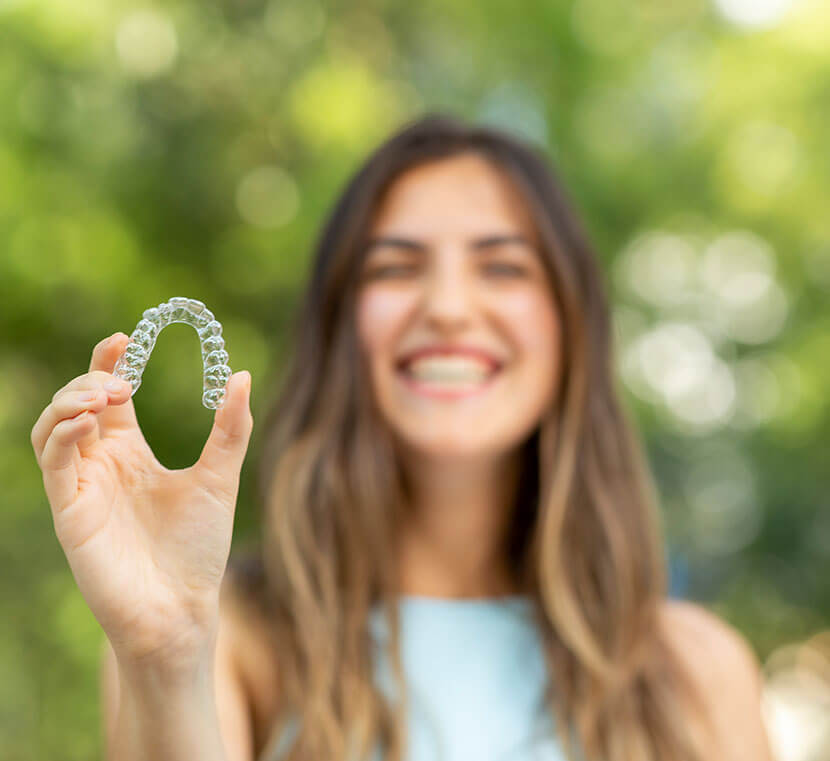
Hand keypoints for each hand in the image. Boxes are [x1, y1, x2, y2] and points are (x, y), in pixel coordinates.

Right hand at [30, 333, 253, 671]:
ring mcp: (82, 487)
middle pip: (75, 403)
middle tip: (121, 380)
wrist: (182, 607)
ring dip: (69, 402)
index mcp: (131, 453)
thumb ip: (229, 428)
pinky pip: (53, 463)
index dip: (108, 363)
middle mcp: (102, 465)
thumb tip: (240, 374)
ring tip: (104, 394)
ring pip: (51, 427)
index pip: (108, 396)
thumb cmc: (198, 548)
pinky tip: (89, 422)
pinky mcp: (70, 511)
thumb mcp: (219, 477)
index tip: (125, 337)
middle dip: (90, 380)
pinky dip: (62, 435)